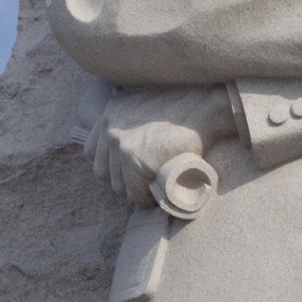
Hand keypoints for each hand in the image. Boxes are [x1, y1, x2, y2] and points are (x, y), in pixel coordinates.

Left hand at [84, 85, 237, 207]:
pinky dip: (145, 199)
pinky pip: (134, 192)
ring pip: (118, 185)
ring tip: (153, 188)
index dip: (111, 165)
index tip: (128, 171)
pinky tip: (158, 194)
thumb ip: (133, 117)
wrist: (207, 105)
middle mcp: (110, 126)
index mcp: (110, 112)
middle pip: (102, 171)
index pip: (93, 151)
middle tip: (145, 182)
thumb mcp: (147, 102)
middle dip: (122, 181)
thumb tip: (134, 138)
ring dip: (135, 191)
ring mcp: (121, 142)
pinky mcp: (135, 157)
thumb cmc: (186, 106)